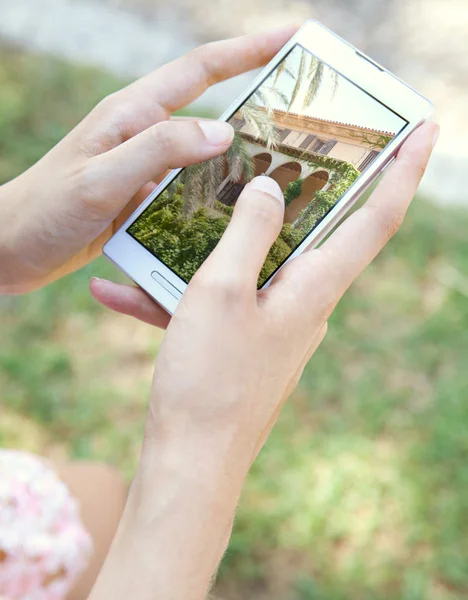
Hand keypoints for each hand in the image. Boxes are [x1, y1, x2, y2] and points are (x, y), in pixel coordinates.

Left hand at [0, 25, 297, 294]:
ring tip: (283, 168)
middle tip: (301, 113)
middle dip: (255, 102)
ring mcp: (144, 167)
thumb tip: (223, 131)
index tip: (289, 38)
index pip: (199, 70)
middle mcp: (142, 135)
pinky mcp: (142, 197)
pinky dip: (216, 194)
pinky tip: (237, 212)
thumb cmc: (44, 210)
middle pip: (210, 108)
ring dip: (240, 157)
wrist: (10, 248)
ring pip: (204, 155)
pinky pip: (190, 188)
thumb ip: (158, 150)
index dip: (246, 51)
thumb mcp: (100, 178)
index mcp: (132, 115)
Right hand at [89, 123, 437, 599]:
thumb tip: (272, 188)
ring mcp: (273, 324)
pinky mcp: (244, 343)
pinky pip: (216, 302)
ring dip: (213, 245)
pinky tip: (120, 291)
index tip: (424, 128)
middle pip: (314, 232)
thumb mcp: (223, 292)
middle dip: (300, 189)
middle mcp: (304, 303)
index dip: (404, 170)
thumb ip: (250, 232)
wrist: (190, 463)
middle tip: (282, 148)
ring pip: (251, 265)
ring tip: (169, 222)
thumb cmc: (210, 379)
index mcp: (314, 287)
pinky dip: (177, 293)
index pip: (377, 217)